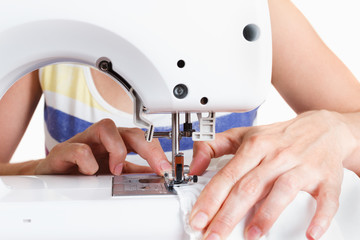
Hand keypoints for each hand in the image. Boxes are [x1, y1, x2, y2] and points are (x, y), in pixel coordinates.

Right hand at [35, 119, 170, 175]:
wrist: (53, 178)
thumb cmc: (83, 171)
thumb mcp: (115, 174)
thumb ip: (134, 173)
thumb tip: (157, 175)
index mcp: (117, 143)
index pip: (142, 138)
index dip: (156, 150)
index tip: (166, 169)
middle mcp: (103, 139)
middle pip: (129, 130)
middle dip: (147, 147)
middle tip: (157, 167)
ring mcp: (84, 141)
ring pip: (105, 127)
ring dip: (117, 149)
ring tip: (117, 169)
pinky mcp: (64, 151)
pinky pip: (79, 148)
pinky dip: (88, 161)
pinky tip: (90, 173)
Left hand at [189, 110, 356, 239]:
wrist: (323, 128)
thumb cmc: (280, 136)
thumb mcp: (244, 134)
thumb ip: (213, 146)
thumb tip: (194, 166)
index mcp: (255, 146)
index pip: (228, 175)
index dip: (210, 199)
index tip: (198, 219)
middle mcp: (277, 156)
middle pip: (249, 187)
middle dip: (228, 215)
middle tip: (213, 236)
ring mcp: (302, 166)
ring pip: (282, 191)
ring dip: (266, 216)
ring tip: (250, 235)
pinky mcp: (326, 178)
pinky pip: (325, 198)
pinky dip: (320, 216)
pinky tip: (310, 233)